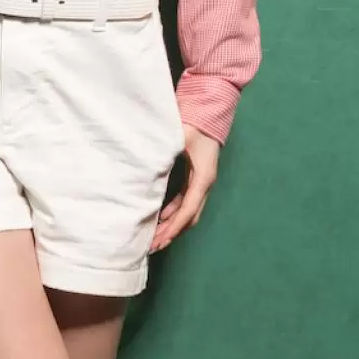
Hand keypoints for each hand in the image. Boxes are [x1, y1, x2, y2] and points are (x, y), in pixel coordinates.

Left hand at [150, 126, 220, 251]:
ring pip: (188, 212)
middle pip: (189, 218)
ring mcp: (201, 182)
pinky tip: (159, 218)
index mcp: (203, 179)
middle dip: (172, 233)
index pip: (187, 211)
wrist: (209, 110)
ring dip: (172, 225)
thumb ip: (165, 159)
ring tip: (154, 238)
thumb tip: (148, 178)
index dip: (173, 228)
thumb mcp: (179, 141)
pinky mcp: (196, 178)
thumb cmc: (195, 124)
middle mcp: (205, 184)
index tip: (159, 241)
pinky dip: (173, 213)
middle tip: (152, 247)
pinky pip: (185, 201)